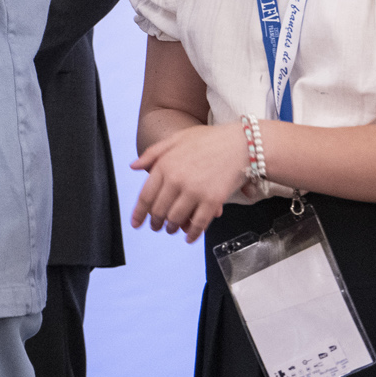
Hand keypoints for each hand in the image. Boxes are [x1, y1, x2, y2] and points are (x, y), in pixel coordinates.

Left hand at [130, 122, 250, 241]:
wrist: (242, 143)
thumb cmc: (209, 140)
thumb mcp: (176, 139)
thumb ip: (153, 153)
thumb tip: (134, 166)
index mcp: (164, 165)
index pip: (145, 195)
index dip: (138, 213)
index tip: (135, 223)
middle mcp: (176, 180)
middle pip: (159, 210)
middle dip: (156, 222)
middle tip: (156, 227)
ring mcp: (194, 191)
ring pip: (176, 219)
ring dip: (172, 228)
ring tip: (172, 229)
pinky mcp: (213, 200)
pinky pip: (198, 223)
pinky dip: (192, 234)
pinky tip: (190, 237)